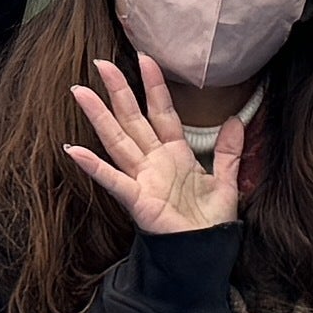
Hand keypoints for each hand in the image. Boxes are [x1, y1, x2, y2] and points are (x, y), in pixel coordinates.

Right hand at [59, 57, 246, 236]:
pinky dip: (94, 166)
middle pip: (132, 119)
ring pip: (117, 140)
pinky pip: (114, 180)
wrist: (206, 254)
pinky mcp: (137, 201)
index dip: (154, 86)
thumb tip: (237, 118)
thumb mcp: (226, 180)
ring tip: (80, 92)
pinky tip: (75, 150)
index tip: (146, 58)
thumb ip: (229, 150)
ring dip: (98, 117)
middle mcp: (154, 162)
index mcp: (175, 154)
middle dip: (118, 90)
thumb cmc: (210, 221)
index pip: (162, 112)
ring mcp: (142, 179)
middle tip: (101, 63)